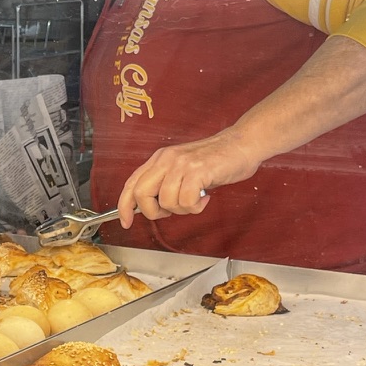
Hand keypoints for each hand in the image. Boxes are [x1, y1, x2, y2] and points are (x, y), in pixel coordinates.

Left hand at [116, 128, 260, 227]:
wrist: (241, 144)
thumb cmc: (215, 160)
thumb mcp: (182, 169)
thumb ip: (165, 183)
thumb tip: (151, 207)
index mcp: (159, 159)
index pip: (132, 183)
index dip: (124, 205)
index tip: (125, 221)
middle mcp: (166, 159)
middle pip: (141, 194)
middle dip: (153, 212)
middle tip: (170, 212)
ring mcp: (181, 164)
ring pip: (166, 201)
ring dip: (182, 209)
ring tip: (196, 199)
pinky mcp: (198, 171)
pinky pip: (186, 201)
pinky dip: (196, 206)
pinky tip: (205, 196)